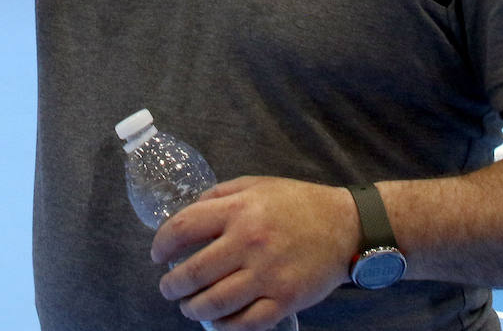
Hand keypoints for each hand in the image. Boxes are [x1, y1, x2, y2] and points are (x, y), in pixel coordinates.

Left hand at [151, 177, 356, 328]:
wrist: (346, 225)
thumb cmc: (296, 203)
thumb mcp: (254, 185)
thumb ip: (218, 196)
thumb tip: (186, 215)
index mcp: (238, 210)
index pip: (183, 228)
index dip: (162, 244)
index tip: (156, 254)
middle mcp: (249, 243)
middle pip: (194, 272)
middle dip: (172, 284)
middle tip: (167, 287)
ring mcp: (268, 275)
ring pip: (216, 302)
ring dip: (192, 308)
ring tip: (187, 306)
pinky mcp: (286, 300)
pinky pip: (247, 322)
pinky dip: (226, 326)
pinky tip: (217, 321)